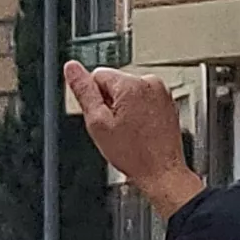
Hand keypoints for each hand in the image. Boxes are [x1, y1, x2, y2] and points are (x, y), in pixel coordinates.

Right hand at [63, 63, 203, 212]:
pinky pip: (143, 98)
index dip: (95, 99)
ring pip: (128, 91)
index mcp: (131, 85)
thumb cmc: (133, 154)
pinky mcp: (167, 101)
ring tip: (130, 130)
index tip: (104, 118)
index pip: (97, 75)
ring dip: (125, 108)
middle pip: (114, 83)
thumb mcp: (97, 123)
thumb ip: (83, 91)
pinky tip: (140, 130)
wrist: (161, 171)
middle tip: (117, 128)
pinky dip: (139, 112)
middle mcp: (150, 82)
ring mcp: (161, 92)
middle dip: (111, 103)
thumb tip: (71, 68)